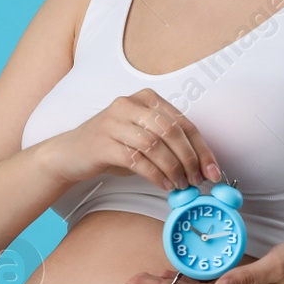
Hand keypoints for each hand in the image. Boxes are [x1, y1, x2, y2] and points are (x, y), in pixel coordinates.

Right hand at [39, 88, 219, 191]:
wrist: (70, 153)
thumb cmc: (113, 145)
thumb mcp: (143, 137)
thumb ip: (169, 144)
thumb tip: (202, 167)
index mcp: (146, 98)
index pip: (183, 122)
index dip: (202, 149)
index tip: (213, 171)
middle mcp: (129, 105)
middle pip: (171, 131)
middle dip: (190, 159)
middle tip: (198, 181)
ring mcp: (114, 122)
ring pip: (155, 145)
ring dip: (173, 169)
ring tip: (180, 185)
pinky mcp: (102, 143)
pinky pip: (137, 160)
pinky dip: (155, 175)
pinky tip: (164, 185)